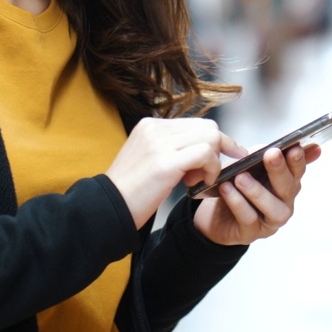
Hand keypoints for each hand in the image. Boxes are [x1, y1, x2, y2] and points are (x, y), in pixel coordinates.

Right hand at [106, 117, 246, 229]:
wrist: (106, 208)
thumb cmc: (130, 191)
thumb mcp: (149, 159)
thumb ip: (172, 149)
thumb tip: (204, 149)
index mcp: (150, 125)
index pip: (196, 123)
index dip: (213, 142)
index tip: (225, 156)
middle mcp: (155, 128)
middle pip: (207, 126)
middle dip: (218, 149)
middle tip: (206, 174)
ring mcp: (159, 143)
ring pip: (210, 137)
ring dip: (213, 161)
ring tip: (197, 180)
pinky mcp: (165, 162)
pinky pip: (205, 154)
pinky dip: (211, 168)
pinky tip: (199, 183)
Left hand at [193, 143, 321, 245]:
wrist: (213, 213)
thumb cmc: (235, 186)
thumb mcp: (247, 165)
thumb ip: (262, 154)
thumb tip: (280, 144)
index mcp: (286, 183)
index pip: (298, 170)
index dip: (298, 160)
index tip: (295, 147)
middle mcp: (284, 203)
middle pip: (289, 188)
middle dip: (280, 170)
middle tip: (272, 154)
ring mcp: (270, 221)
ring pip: (273, 208)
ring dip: (257, 191)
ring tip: (241, 177)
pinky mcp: (251, 233)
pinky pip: (248, 218)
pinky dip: (237, 202)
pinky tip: (226, 190)